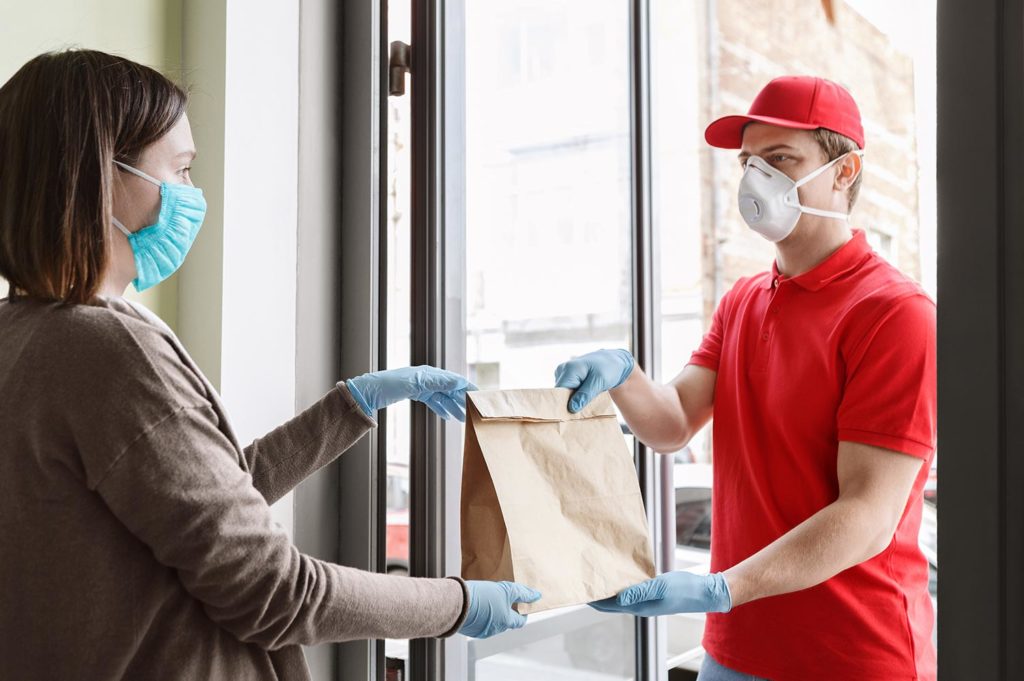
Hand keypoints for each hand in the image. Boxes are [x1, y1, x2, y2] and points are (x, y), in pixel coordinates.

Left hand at [346, 366, 476, 420]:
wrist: (368, 392)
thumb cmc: (389, 385)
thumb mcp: (415, 384)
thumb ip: (438, 383)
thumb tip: (459, 382)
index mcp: (429, 373)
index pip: (455, 381)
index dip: (468, 389)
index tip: (480, 398)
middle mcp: (427, 377)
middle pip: (451, 389)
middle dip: (463, 401)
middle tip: (474, 413)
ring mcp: (422, 385)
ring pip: (443, 397)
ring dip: (454, 407)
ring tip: (463, 418)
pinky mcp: (415, 393)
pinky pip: (434, 401)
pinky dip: (442, 408)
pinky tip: (447, 416)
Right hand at [459, 581, 541, 638]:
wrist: (456, 602)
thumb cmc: (480, 596)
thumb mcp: (505, 590)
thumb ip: (522, 593)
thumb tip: (537, 595)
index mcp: (505, 622)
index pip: (520, 621)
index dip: (522, 613)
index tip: (521, 605)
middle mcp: (495, 630)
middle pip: (505, 621)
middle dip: (504, 610)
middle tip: (499, 597)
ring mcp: (481, 631)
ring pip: (491, 622)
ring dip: (491, 613)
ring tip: (484, 599)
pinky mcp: (469, 630)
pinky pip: (478, 623)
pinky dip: (479, 615)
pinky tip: (474, 605)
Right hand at [553, 348, 634, 412]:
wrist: (612, 361)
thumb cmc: (607, 369)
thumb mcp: (599, 382)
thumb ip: (585, 395)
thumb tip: (571, 408)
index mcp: (569, 369)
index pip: (558, 392)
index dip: (563, 405)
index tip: (571, 417)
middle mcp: (562, 370)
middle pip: (559, 393)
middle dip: (568, 404)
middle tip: (580, 415)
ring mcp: (563, 373)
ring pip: (563, 394)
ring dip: (572, 402)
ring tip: (584, 406)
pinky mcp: (566, 378)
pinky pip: (566, 391)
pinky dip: (574, 397)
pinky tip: (583, 400)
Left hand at [589, 571, 731, 616]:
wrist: (704, 592)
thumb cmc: (684, 591)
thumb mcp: (660, 588)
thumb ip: (639, 592)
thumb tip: (618, 598)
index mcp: (638, 607)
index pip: (608, 606)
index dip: (593, 600)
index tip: (579, 590)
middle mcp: (638, 604)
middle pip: (610, 601)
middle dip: (597, 593)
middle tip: (583, 579)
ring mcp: (645, 598)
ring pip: (620, 593)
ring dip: (608, 586)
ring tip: (596, 573)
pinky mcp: (651, 590)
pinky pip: (631, 587)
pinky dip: (621, 581)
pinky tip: (618, 571)